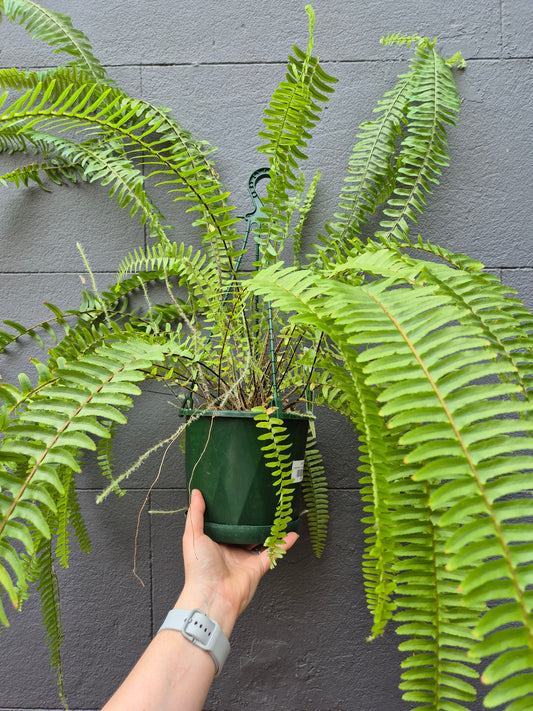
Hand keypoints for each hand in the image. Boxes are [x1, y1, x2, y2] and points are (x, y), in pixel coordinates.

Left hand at [177, 489, 297, 634]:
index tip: (237, 496)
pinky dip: (284, 543)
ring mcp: (245, 558)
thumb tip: (196, 492)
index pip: (224, 523)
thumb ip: (196, 514)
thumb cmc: (199, 569)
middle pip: (244, 531)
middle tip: (260, 501)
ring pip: (261, 540)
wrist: (213, 596)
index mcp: (215, 542)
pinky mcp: (258, 566)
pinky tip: (292, 532)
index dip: (230, 511)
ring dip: (270, 528)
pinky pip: (274, 552)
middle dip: (252, 519)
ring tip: (278, 512)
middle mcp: (230, 550)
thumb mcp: (193, 536)